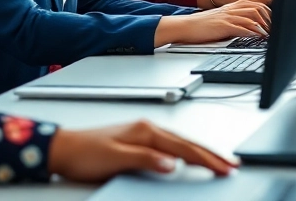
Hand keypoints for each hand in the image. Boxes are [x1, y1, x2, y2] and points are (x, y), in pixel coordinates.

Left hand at [47, 120, 237, 181]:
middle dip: (211, 154)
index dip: (206, 159)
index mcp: (146, 130)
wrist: (63, 148)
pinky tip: (190, 157)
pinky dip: (186, 151)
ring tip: (219, 161)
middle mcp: (147, 127)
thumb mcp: (116, 158)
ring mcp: (143, 132)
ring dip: (201, 152)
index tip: (224, 167)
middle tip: (231, 165)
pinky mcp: (138, 139)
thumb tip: (172, 164)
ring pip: (181, 143)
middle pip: (187, 142)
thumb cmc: (85, 153)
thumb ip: (147, 159)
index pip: (184, 147)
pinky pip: (171, 145)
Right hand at [155, 2, 270, 45]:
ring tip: (271, 35)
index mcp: (232, 6)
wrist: (184, 27)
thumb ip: (236, 20)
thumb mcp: (221, 19)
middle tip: (277, 28)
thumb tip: (252, 27)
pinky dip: (253, 32)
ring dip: (264, 26)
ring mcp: (228, 16)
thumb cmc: (202, 26)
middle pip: (258, 7)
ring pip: (252, 16)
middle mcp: (232, 8)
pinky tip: (258, 36)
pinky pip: (242, 27)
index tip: (282, 1)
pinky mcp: (223, 26)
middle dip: (271, 17)